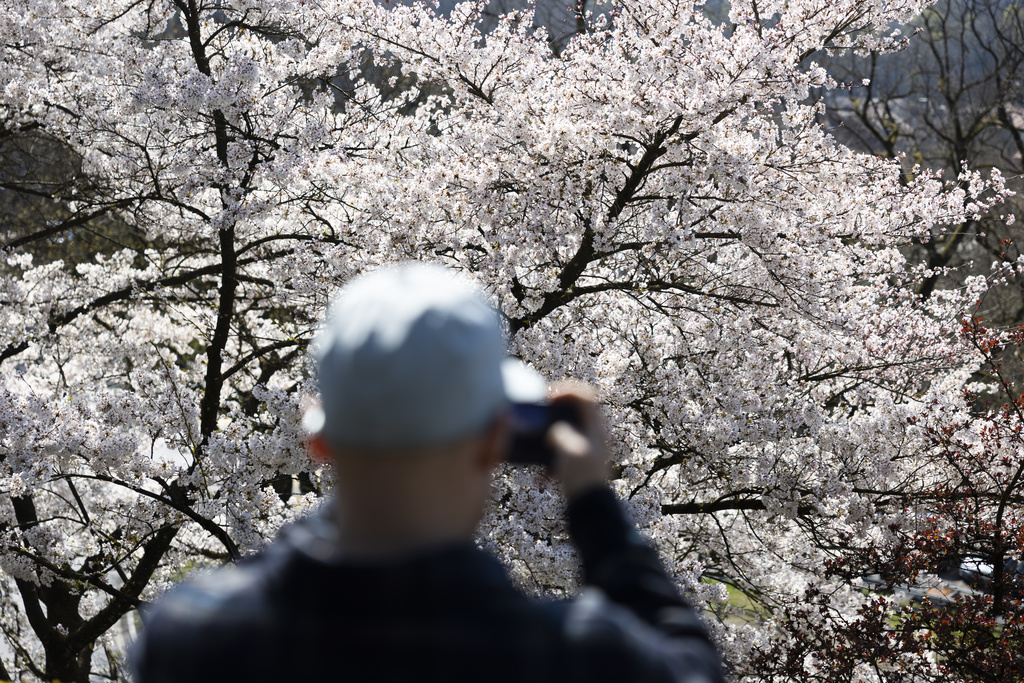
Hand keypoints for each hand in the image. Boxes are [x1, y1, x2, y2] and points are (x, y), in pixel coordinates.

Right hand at [546, 382, 608, 499]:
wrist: (591, 509)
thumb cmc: (582, 477)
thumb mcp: (568, 449)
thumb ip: (560, 432)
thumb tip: (554, 431)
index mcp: (595, 428)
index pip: (585, 395)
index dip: (566, 389)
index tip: (548, 395)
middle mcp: (595, 436)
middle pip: (578, 410)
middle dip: (557, 408)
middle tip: (542, 410)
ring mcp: (589, 450)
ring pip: (569, 431)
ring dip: (553, 433)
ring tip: (539, 440)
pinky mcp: (580, 466)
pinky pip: (564, 453)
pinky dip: (552, 459)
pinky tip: (542, 476)